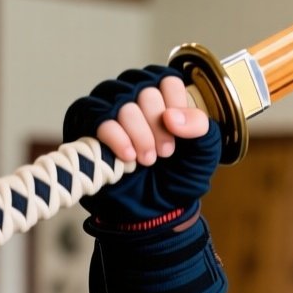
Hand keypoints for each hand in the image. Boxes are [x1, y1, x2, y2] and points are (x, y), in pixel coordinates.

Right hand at [63, 65, 219, 226]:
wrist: (154, 211)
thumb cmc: (177, 178)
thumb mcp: (204, 153)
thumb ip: (200, 127)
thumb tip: (171, 116)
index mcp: (163, 96)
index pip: (167, 81)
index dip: (176, 108)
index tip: (179, 136)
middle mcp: (134, 97)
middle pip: (145, 91)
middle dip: (159, 128)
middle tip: (164, 154)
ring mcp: (110, 111)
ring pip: (123, 105)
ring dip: (139, 136)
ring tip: (147, 160)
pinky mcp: (89, 128)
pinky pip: (99, 119)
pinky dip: (117, 139)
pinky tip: (128, 158)